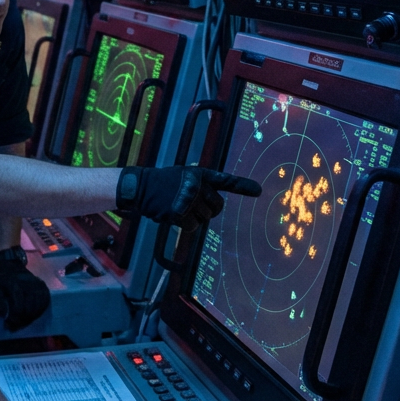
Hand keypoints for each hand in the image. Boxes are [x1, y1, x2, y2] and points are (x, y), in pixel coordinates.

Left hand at [0, 259, 50, 330]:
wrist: (11, 267)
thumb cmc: (1, 281)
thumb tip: (4, 316)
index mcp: (14, 284)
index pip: (18, 307)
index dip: (14, 319)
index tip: (8, 324)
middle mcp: (28, 283)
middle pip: (29, 309)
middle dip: (22, 320)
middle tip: (16, 325)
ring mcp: (37, 284)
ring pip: (38, 307)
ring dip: (31, 317)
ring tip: (23, 321)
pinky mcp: (43, 286)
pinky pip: (45, 302)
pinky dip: (39, 311)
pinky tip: (32, 314)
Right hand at [117, 166, 261, 230]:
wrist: (141, 187)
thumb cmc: (164, 184)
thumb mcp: (185, 177)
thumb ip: (202, 187)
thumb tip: (215, 207)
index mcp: (200, 174)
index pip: (226, 181)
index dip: (243, 186)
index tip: (258, 191)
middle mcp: (196, 185)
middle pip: (217, 207)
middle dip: (208, 211)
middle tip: (193, 206)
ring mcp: (188, 198)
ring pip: (205, 219)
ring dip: (194, 218)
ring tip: (179, 208)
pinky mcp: (179, 212)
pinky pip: (193, 227)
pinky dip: (186, 226)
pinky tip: (174, 216)